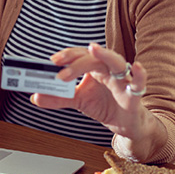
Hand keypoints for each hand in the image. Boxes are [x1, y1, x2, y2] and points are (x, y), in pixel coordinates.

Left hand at [31, 43, 165, 158]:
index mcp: (95, 67)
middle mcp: (108, 69)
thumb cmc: (104, 105)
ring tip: (93, 49)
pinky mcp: (134, 95)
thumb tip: (35, 96)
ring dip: (104, 55)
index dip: (67, 55)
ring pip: (116, 62)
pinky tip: (136, 67)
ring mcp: (123, 80)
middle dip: (77, 61)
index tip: (52, 60)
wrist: (125, 124)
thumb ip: (58, 98)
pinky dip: (140, 75)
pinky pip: (139, 83)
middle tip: (60, 71)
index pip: (80, 54)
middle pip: (93, 58)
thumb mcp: (78, 101)